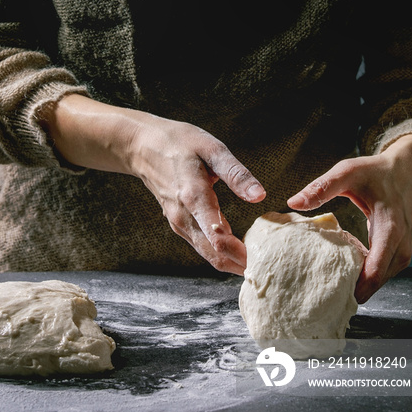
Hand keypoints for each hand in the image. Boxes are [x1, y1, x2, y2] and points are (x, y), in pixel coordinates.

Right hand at [42, 94, 265, 273]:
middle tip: (269, 269)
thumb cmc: (179, 143)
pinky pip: (202, 247)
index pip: (218, 237)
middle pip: (214, 254)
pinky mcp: (178, 224)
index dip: (241, 253)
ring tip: (260, 264)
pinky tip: (239, 254)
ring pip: (208, 254)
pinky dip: (220, 255)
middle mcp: (184, 217)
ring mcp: (178, 223)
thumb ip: (236, 174)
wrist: (141, 146)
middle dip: (241, 265)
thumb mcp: (211, 148)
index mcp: (194, 197)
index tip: (264, 260)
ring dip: (232, 263)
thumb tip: (259, 195)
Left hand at [287, 134, 411, 302]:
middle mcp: (400, 245)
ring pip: (381, 281)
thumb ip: (321, 187)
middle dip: (352, 292)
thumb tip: (293, 202)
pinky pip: (382, 273)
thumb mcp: (348, 172)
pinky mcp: (398, 253)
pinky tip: (343, 278)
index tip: (328, 295)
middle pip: (377, 282)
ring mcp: (401, 252)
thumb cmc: (377, 171)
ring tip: (328, 292)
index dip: (354, 287)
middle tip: (320, 298)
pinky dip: (365, 278)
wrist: (407, 171)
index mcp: (390, 229)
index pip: (374, 271)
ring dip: (358, 287)